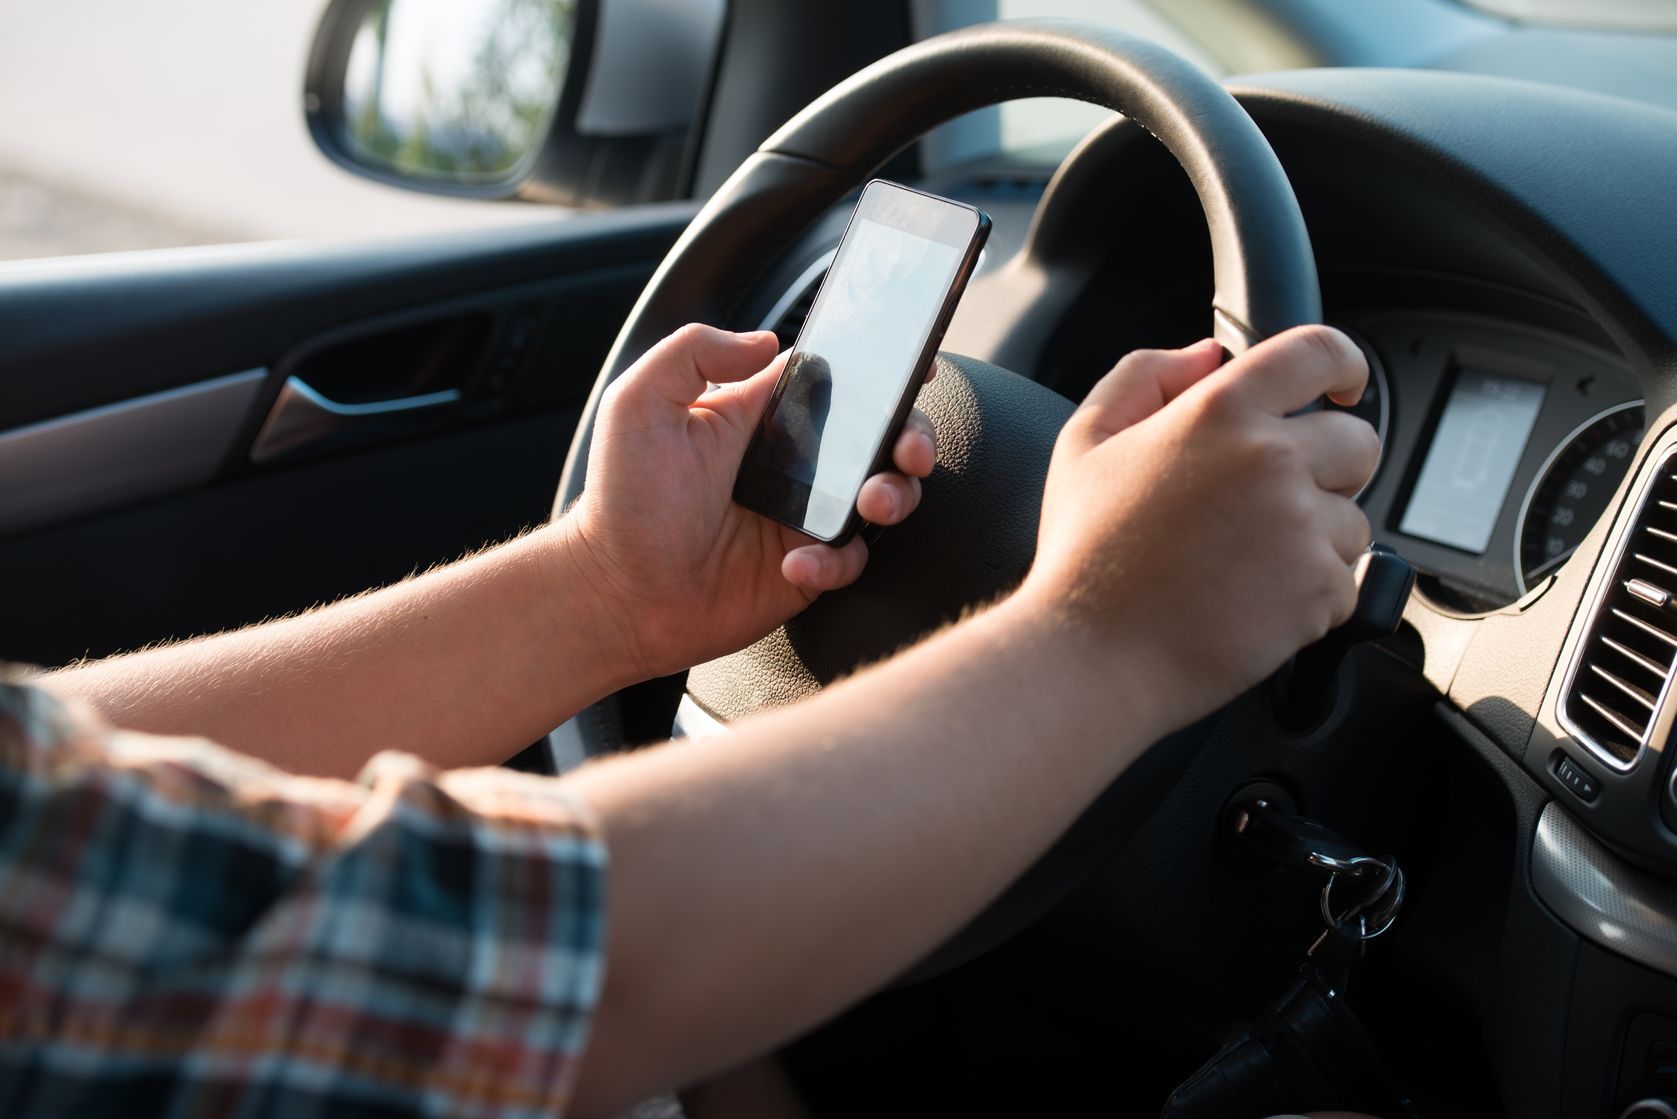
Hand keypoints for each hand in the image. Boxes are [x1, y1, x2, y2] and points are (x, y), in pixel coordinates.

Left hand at [559, 324, 937, 681]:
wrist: (614, 594)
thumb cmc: (621, 501)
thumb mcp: (638, 404)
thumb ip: (694, 351)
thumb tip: (765, 340)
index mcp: (763, 416)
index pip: (838, 380)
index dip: (882, 374)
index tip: (913, 371)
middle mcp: (795, 462)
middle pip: (881, 437)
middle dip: (913, 436)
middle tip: (909, 450)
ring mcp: (805, 516)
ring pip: (883, 496)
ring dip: (895, 494)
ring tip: (871, 503)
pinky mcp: (807, 569)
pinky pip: (850, 560)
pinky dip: (836, 561)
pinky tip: (794, 564)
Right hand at [1017, 326, 1379, 734]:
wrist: (1091, 654)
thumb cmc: (1084, 554)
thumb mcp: (1086, 441)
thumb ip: (1144, 376)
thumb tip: (1208, 355)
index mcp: (1219, 411)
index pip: (1319, 353)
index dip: (1343, 366)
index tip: (1344, 388)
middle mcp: (1270, 459)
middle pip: (1358, 442)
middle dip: (1329, 468)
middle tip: (1270, 504)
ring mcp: (1301, 525)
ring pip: (1353, 520)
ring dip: (1314, 540)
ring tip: (1241, 565)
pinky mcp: (1319, 589)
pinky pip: (1346, 582)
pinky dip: (1310, 597)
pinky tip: (1248, 602)